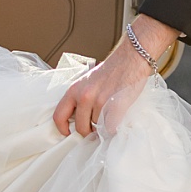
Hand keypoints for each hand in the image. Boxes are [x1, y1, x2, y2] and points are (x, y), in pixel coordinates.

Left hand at [52, 15, 176, 137]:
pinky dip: (114, 129)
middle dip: (89, 132)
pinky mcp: (116, 105)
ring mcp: (100, 101)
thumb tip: (80, 119)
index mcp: (74, 89)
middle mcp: (85, 96)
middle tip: (96, 129)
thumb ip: (80, 98)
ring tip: (110, 116)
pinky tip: (117, 123)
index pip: (59, 116)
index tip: (69, 133)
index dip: (63, 129)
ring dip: (104, 127)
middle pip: (80, 127)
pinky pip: (110, 128)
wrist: (131, 57)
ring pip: (98, 128)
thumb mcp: (87, 81)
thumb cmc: (112, 70)